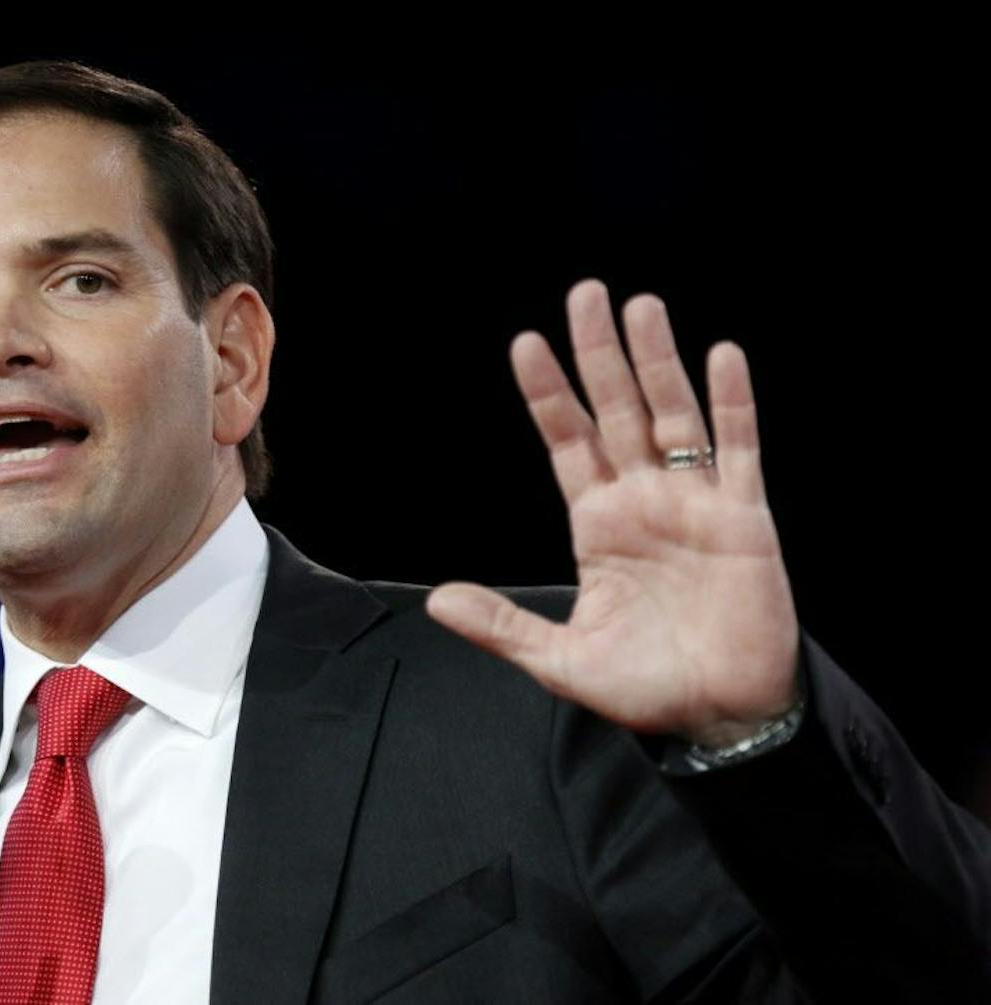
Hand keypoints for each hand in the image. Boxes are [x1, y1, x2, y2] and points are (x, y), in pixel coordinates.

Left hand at [425, 279, 799, 747]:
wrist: (722, 715)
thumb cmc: (646, 687)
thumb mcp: (560, 659)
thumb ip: (502, 625)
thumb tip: (437, 600)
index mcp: (598, 524)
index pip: (566, 442)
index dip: (548, 394)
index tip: (524, 344)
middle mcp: (643, 500)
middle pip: (616, 410)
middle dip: (599, 354)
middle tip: (583, 293)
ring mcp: (694, 503)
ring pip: (673, 414)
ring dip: (658, 361)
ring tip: (640, 306)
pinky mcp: (744, 517)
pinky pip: (739, 450)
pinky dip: (732, 404)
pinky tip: (721, 356)